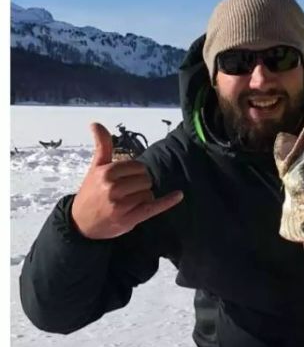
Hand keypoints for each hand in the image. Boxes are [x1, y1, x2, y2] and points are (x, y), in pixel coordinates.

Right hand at [70, 123, 182, 238]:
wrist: (81, 223)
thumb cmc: (91, 193)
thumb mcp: (95, 168)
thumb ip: (101, 146)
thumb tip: (95, 123)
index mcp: (106, 173)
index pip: (138, 166)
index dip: (136, 173)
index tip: (126, 180)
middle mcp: (112, 188)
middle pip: (145, 179)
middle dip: (140, 185)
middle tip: (126, 193)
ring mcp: (121, 205)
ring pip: (149, 193)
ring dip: (143, 198)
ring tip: (128, 203)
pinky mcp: (129, 219)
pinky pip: (154, 207)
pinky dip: (168, 201)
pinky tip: (178, 195)